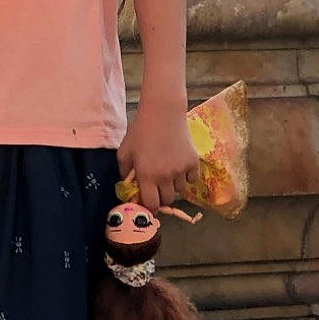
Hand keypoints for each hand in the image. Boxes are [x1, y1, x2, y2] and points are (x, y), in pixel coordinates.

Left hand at [118, 101, 200, 217]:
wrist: (163, 113)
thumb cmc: (140, 131)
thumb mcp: (124, 151)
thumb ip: (124, 173)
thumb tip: (129, 187)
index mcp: (147, 175)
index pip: (151, 204)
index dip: (149, 207)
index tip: (148, 203)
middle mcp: (165, 176)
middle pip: (167, 200)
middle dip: (161, 196)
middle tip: (157, 187)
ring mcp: (181, 170)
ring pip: (179, 190)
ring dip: (173, 186)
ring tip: (167, 171)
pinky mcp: (194, 163)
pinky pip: (192, 180)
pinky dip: (186, 177)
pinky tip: (179, 166)